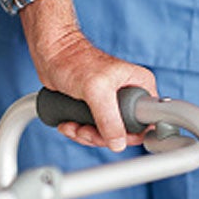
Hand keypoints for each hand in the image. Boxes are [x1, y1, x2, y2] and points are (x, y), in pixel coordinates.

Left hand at [20, 0, 156, 151]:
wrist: (51, 55)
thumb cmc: (74, 61)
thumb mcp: (96, 90)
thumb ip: (109, 118)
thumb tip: (118, 143)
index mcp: (140, 85)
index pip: (147, 121)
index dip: (131, 134)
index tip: (111, 136)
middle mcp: (129, 95)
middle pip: (125, 133)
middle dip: (101, 137)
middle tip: (85, 130)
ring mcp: (112, 103)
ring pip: (107, 135)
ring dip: (86, 136)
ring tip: (73, 126)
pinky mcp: (96, 108)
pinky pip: (93, 131)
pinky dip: (79, 132)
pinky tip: (68, 124)